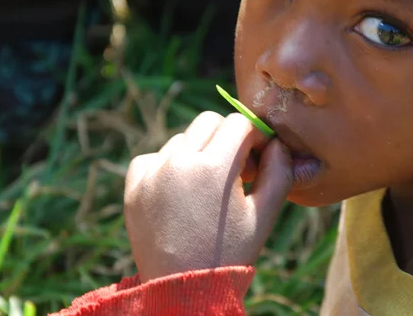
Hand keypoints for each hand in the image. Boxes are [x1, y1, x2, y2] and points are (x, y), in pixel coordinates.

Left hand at [124, 112, 292, 281]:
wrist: (184, 291)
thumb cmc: (230, 254)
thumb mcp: (264, 216)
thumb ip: (279, 172)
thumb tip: (277, 144)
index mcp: (214, 168)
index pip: (239, 123)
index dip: (255, 136)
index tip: (258, 158)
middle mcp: (178, 162)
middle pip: (209, 122)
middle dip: (227, 137)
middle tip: (235, 169)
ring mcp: (151, 173)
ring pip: (182, 138)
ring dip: (199, 152)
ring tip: (206, 186)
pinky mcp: (133, 187)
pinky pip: (153, 157)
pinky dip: (168, 165)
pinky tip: (179, 190)